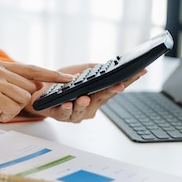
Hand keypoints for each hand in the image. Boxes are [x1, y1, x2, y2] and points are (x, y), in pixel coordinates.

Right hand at [0, 60, 73, 138]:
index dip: (52, 76)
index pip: (33, 69)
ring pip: (24, 99)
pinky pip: (14, 108)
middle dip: (19, 102)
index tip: (69, 79)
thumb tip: (39, 85)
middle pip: (31, 88)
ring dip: (11, 110)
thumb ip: (16, 85)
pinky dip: (4, 116)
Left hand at [25, 64, 146, 122]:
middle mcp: (89, 106)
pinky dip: (67, 108)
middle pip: (103, 98)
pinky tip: (68, 103)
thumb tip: (107, 66)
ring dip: (84, 103)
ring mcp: (76, 113)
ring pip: (82, 109)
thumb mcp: (81, 71)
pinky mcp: (59, 115)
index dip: (129, 79)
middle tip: (120, 85)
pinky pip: (64, 113)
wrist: (40, 90)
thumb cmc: (62, 83)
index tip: (140, 71)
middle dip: (112, 91)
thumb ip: (95, 69)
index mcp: (97, 95)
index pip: (115, 86)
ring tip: (85, 97)